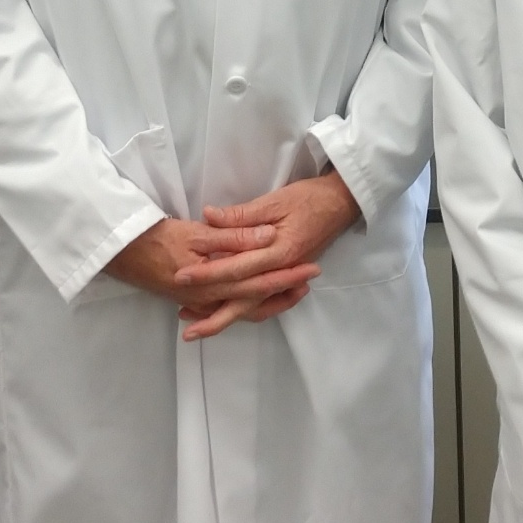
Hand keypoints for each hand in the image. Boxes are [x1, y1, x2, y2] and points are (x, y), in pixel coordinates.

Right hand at [103, 214, 321, 336]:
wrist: (120, 250)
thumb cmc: (158, 237)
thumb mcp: (198, 232)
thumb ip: (234, 235)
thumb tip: (267, 237)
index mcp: (216, 281)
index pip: (261, 280)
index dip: (288, 275)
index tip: (312, 267)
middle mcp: (211, 299)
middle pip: (256, 301)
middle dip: (284, 292)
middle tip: (309, 282)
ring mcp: (200, 303)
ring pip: (242, 309)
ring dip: (267, 302)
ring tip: (290, 292)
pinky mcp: (192, 301)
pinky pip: (225, 310)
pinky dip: (243, 307)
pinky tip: (253, 300)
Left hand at [173, 173, 362, 339]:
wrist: (341, 203)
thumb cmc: (309, 198)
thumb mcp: (275, 200)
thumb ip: (242, 214)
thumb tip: (208, 217)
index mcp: (278, 252)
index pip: (236, 268)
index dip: (208, 274)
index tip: (181, 277)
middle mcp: (282, 272)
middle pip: (244, 301)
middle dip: (213, 315)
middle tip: (185, 323)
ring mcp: (285, 277)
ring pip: (254, 307)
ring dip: (226, 317)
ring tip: (198, 325)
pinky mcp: (286, 276)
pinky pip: (264, 301)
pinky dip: (244, 309)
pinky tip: (225, 309)